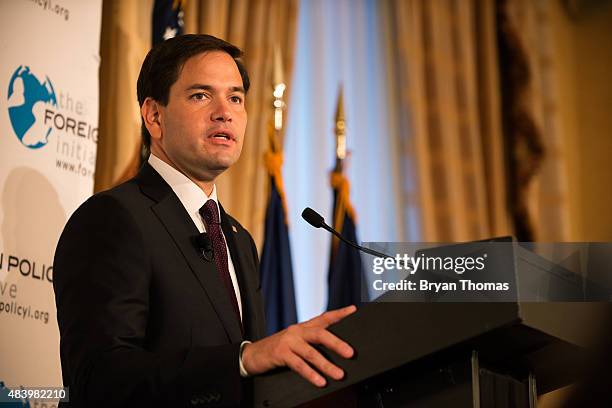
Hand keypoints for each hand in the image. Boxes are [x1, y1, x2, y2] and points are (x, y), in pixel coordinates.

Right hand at [241, 305, 356, 386]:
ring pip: (311, 352)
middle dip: (337, 343)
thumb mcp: (295, 342)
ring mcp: (289, 341)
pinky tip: (320, 381)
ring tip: (339, 374)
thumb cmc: (278, 349)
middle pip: (320, 333)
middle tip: (351, 353)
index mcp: (303, 327)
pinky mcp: (281, 353)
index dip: (339, 314)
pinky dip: (311, 374)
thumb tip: (336, 350)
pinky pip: (299, 365)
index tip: (353, 310)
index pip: (324, 317)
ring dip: (327, 365)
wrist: (252, 354)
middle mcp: (297, 331)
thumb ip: (311, 343)